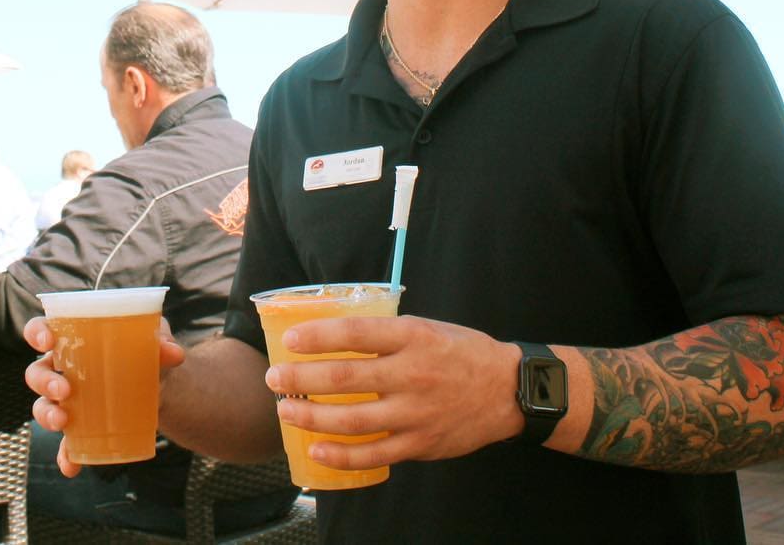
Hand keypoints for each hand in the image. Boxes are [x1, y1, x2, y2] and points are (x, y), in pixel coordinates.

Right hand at [23, 314, 184, 477]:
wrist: (159, 383)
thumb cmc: (144, 350)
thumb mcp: (154, 340)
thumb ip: (161, 340)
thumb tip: (174, 352)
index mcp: (72, 340)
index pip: (41, 330)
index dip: (37, 333)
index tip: (48, 341)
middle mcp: (62, 369)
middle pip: (36, 372)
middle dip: (44, 382)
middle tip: (64, 390)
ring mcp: (67, 400)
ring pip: (42, 406)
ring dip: (47, 415)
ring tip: (63, 422)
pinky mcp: (80, 426)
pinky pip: (64, 442)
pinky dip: (65, 454)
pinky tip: (71, 466)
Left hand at [265, 314, 522, 467]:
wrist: (509, 391)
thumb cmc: (461, 353)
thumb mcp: (427, 328)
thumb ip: (387, 334)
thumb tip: (336, 334)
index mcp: (413, 337)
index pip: (355, 334)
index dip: (318, 336)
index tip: (290, 339)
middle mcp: (412, 374)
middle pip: (345, 379)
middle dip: (301, 379)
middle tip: (275, 378)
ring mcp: (416, 413)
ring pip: (352, 420)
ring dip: (311, 417)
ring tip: (286, 411)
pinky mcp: (420, 443)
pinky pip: (374, 454)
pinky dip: (342, 455)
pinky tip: (317, 449)